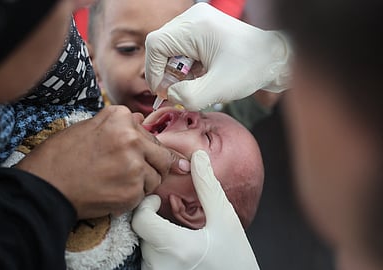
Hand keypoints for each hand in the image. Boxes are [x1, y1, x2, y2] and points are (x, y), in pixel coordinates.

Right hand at [16, 105, 189, 218]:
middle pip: (162, 156)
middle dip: (153, 166)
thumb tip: (140, 120)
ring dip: (142, 184)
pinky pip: (144, 195)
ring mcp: (135, 165)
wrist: (44, 186)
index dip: (143, 149)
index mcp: (120, 118)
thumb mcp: (86, 128)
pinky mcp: (133, 191)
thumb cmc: (59, 157)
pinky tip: (111, 193)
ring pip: (155, 178)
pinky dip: (131, 198)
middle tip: (134, 174)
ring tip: (116, 183)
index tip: (136, 157)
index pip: (149, 135)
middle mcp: (132, 138)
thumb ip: (117, 126)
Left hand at [132, 150, 258, 269]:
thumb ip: (208, 188)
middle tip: (170, 217)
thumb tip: (198, 157)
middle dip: (153, 221)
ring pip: (144, 247)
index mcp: (176, 247)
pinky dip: (158, 253)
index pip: (140, 220)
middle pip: (142, 232)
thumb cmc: (235, 260)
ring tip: (177, 235)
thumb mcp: (226, 221)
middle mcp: (161, 266)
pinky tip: (178, 252)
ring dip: (156, 237)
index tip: (157, 201)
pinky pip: (149, 262)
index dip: (145, 206)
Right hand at [145, 3, 290, 110]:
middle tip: (177, 91)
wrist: (275, 59)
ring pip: (169, 49)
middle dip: (165, 72)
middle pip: (161, 46)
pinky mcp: (201, 31)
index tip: (164, 91)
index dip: (154, 70)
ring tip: (192, 84)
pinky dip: (184, 67)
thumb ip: (188, 96)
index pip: (156, 44)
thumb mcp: (218, 89)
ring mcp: (197, 23)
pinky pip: (180, 49)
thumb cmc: (251, 68)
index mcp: (195, 26)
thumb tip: (169, 95)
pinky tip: (198, 77)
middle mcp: (193, 19)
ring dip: (175, 71)